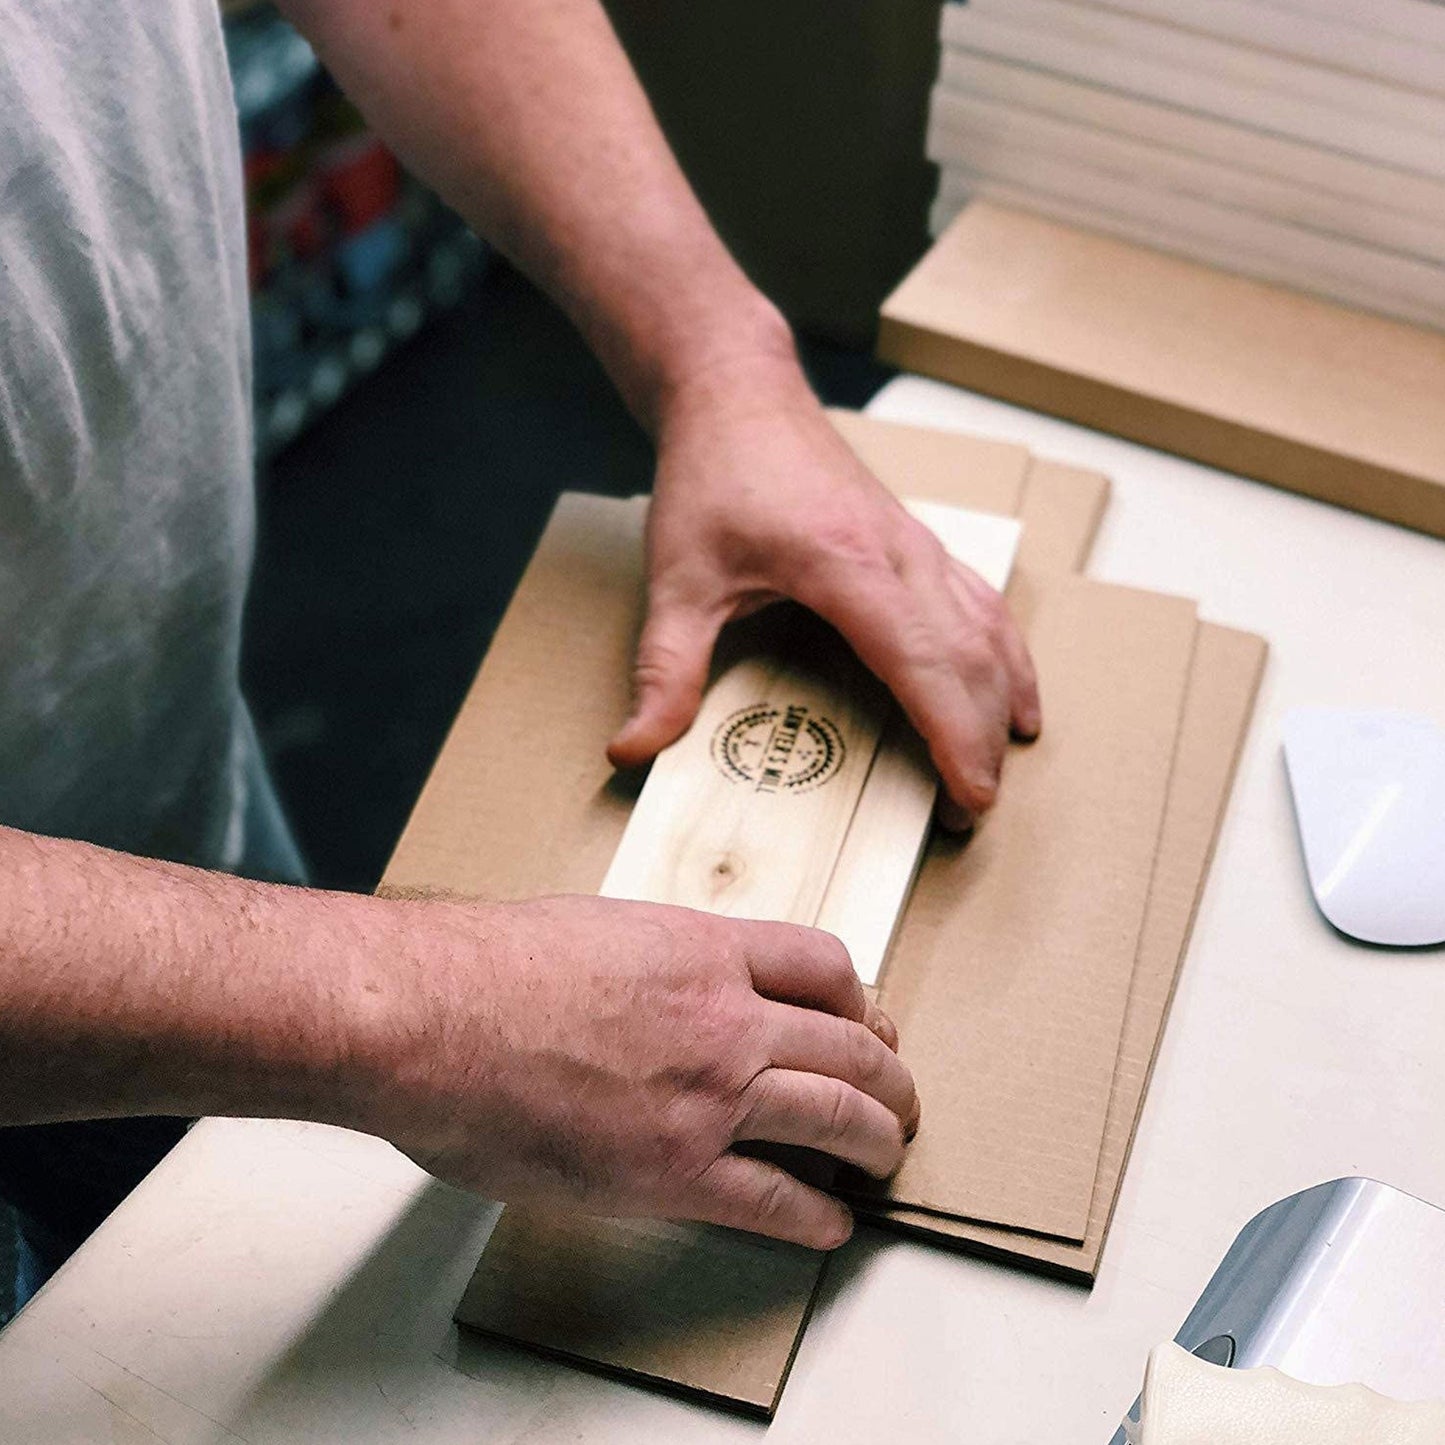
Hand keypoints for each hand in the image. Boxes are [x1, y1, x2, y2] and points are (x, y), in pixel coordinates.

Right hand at [360, 893, 917, 1248]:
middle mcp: (726, 1017)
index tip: (868, 1019)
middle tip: (899, 1096)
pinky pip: (777, 1199)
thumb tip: (662, 983)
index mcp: (705, 949)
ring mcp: (708, 1094)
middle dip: (890, 1076)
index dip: (861, 997)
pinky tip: (831, 1223)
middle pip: (852, 1044)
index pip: (826, 963)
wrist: (432, 1017)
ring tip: (886, 1157)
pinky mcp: (674, 1168)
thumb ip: (654, 957)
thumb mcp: (597, 929)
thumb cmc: (488, 967)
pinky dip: (817, 1217)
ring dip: (876, 1142)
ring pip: (837, 1116)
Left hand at [607, 357, 1040, 828]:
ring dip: (1004, 699)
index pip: (923, 662)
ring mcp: (917, 544)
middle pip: (972, 656)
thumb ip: (663, 669)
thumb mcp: (676, 579)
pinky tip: (1014, 692)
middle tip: (969, 811)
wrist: (738, 394)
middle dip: (982, 738)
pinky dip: (1006, 655)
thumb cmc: (711, 475)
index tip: (971, 795)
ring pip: (990, 629)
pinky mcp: (917, 542)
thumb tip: (634, 746)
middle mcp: (898, 554)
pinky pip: (983, 603)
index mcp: (845, 564)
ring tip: (1000, 765)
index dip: (956, 735)